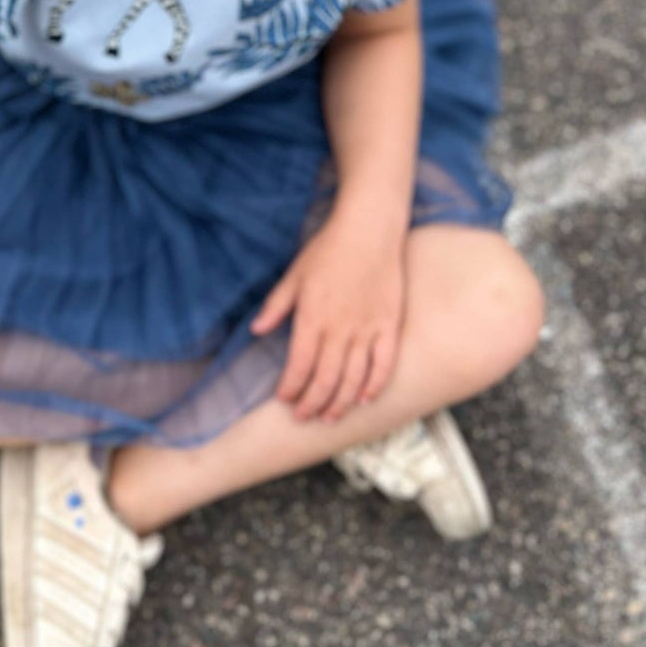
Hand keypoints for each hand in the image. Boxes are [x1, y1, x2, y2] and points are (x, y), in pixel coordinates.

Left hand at [250, 212, 405, 422]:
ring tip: (329, 416)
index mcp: (312, 317)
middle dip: (312, 403)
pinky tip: (365, 399)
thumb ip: (276, 306)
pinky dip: (375, 385)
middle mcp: (340, 329)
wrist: (369, 230)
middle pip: (325, 379)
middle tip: (303, 417)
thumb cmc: (327, 249)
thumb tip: (256, 330)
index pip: (299, 365)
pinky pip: (384, 364)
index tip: (284, 399)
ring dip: (340, 402)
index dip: (291, 388)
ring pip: (354, 378)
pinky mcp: (389, 325)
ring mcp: (368, 329)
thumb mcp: (293, 275)